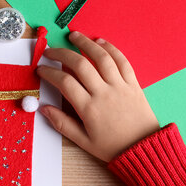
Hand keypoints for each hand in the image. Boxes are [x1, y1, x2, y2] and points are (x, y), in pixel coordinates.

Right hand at [37, 32, 158, 161]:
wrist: (144, 149)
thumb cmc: (113, 147)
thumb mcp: (84, 141)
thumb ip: (62, 124)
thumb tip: (43, 109)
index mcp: (89, 109)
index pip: (64, 82)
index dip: (49, 72)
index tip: (41, 69)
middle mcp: (103, 93)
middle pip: (80, 65)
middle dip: (62, 53)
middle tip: (50, 51)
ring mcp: (120, 86)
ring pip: (101, 57)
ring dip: (86, 43)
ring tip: (74, 36)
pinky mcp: (133, 84)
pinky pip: (122, 61)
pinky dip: (111, 49)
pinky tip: (100, 42)